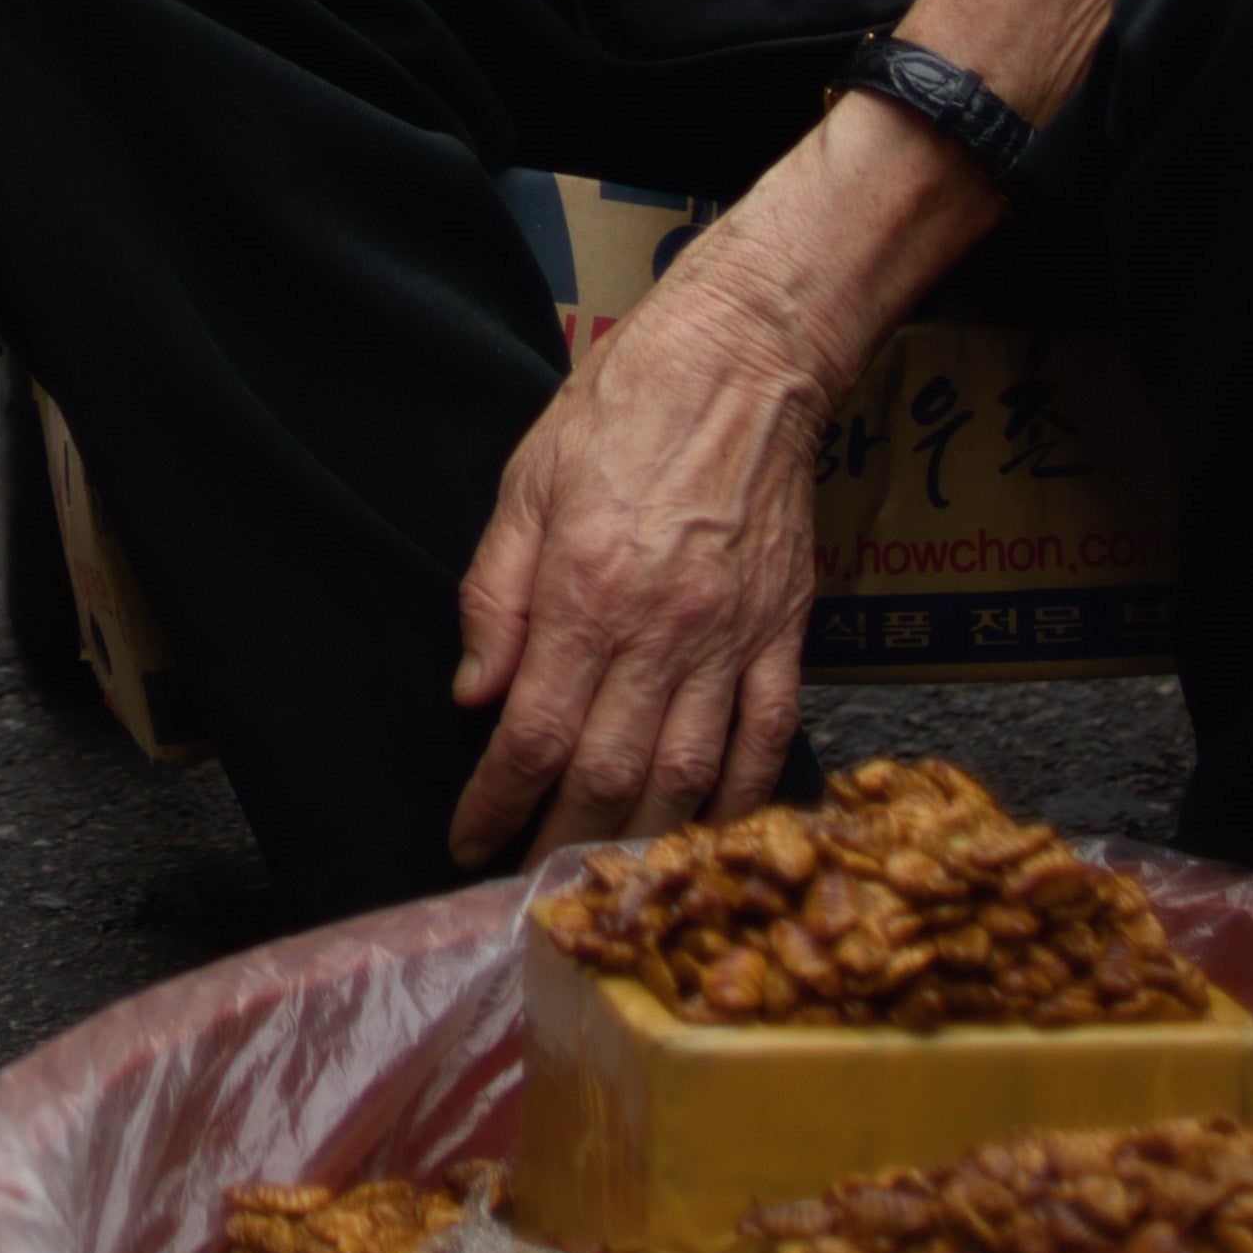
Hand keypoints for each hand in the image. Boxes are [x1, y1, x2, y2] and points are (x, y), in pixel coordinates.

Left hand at [449, 243, 839, 868]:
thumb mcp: (525, 483)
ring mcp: (733, 638)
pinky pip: (768, 740)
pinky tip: (707, 838)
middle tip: (525, 890)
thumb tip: (474, 695)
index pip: (534, 731)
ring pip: (687, 775)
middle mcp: (662, 629)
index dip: (496, 801)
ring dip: (642, 844)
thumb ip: (495, 594)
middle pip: (608, 773)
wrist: (744, 363)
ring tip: (603, 886)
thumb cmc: (621, 410)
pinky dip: (739, 802)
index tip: (466, 841)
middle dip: (559, 843)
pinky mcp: (786, 634)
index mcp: (587, 590)